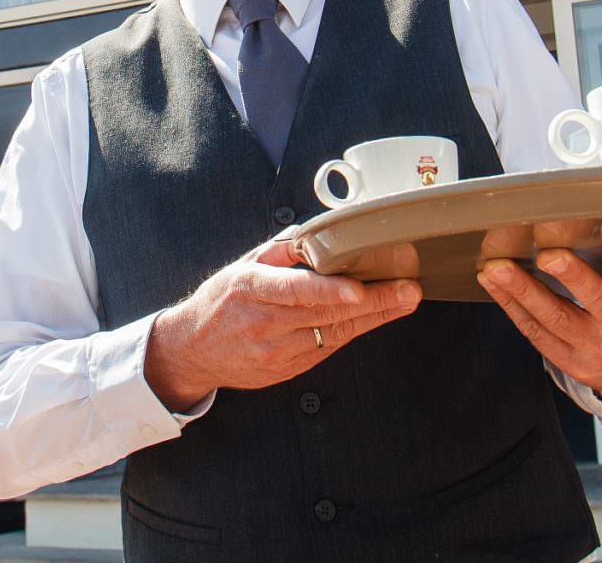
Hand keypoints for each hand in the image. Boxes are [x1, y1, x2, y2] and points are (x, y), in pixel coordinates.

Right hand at [145, 237, 422, 410]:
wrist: (192, 350)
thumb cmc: (222, 300)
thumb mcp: (242, 265)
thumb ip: (281, 249)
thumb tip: (318, 231)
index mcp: (250, 289)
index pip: (294, 290)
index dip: (329, 291)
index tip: (360, 290)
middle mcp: (264, 323)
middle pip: (326, 313)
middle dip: (373, 301)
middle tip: (409, 290)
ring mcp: (276, 351)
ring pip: (334, 333)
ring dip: (374, 316)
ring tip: (405, 298)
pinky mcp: (287, 370)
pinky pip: (327, 348)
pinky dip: (354, 330)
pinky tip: (378, 316)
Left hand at [477, 245, 601, 410]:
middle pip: (596, 303)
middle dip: (571, 279)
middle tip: (548, 255)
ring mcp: (588, 346)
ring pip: (553, 318)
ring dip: (522, 291)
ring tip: (496, 266)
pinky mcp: (562, 356)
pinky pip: (532, 330)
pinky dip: (509, 305)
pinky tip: (490, 281)